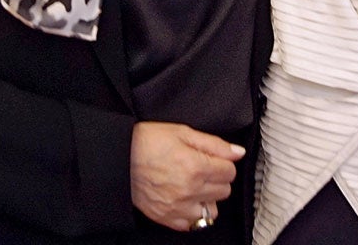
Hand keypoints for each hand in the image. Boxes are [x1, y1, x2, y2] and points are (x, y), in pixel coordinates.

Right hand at [130, 121, 244, 231]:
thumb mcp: (183, 132)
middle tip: (202, 169)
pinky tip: (184, 199)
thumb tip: (238, 152)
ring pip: (211, 211)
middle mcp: (189, 190)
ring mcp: (177, 207)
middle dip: (217, 179)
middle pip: (224, 191)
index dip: (223, 163)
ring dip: (207, 198)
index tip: (214, 159)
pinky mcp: (166, 218)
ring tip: (194, 186)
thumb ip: (214, 144)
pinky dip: (192, 213)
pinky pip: (192, 224)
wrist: (119, 157)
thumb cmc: (148, 141)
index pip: (230, 172)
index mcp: (195, 166)